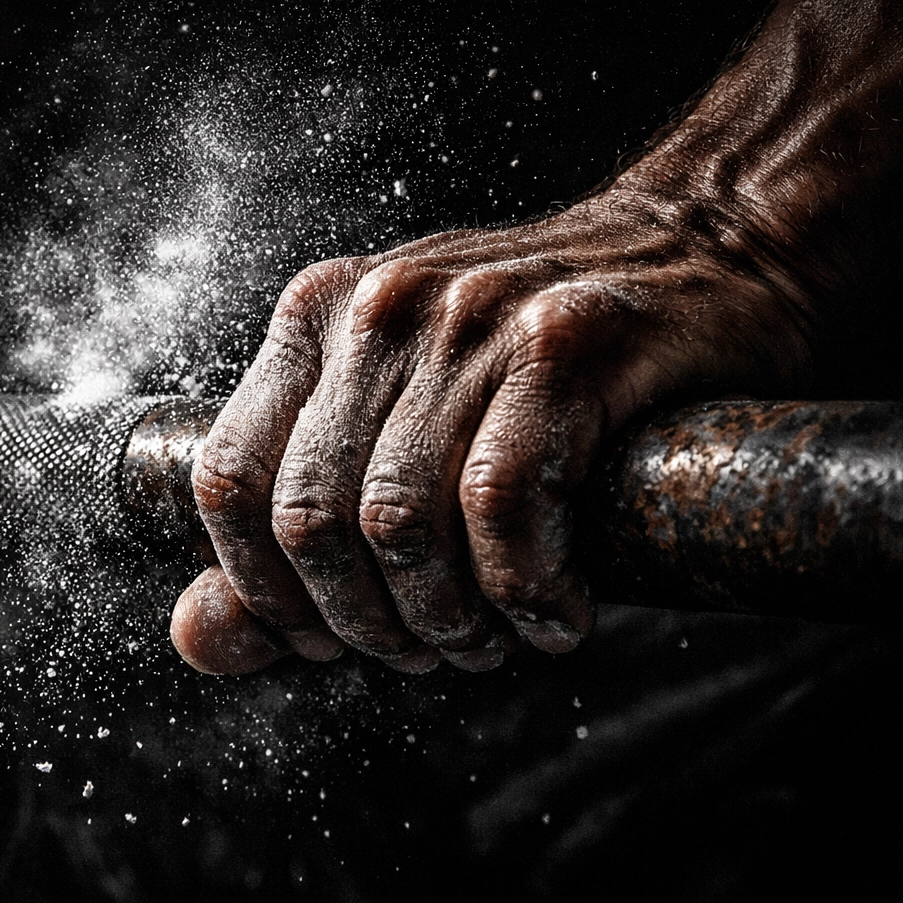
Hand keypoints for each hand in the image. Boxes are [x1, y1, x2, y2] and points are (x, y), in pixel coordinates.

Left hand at [171, 189, 811, 674]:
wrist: (708, 252)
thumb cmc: (539, 366)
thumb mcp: (397, 428)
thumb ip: (287, 537)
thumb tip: (195, 640)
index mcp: (314, 320)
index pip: (226, 484)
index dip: (265, 593)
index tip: (329, 639)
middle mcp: (376, 309)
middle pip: (311, 521)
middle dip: (365, 625)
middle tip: (429, 650)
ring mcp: (468, 318)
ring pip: (398, 525)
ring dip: (447, 622)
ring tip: (494, 638)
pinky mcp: (566, 341)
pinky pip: (499, 506)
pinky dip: (526, 594)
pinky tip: (558, 612)